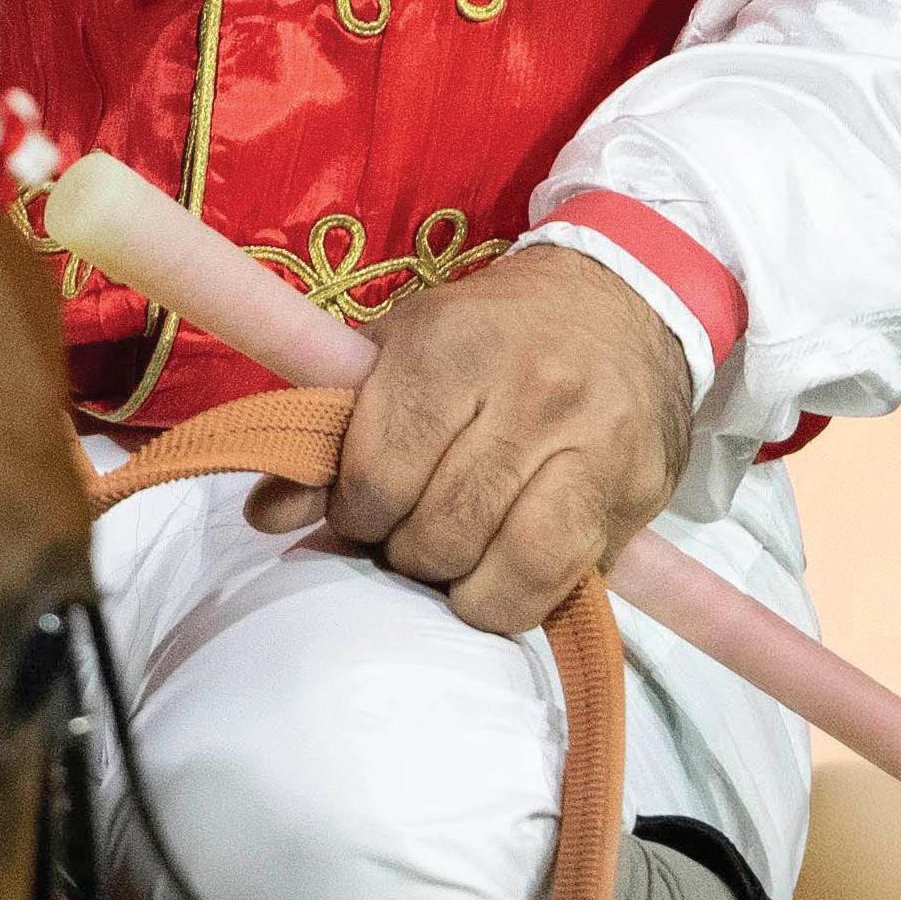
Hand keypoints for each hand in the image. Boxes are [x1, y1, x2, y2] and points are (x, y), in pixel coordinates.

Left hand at [249, 246, 692, 634]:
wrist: (618, 300)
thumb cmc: (491, 329)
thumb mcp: (403, 350)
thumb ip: (334, 432)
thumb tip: (266, 516)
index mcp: (455, 344)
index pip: (380, 472)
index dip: (354, 512)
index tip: (359, 510)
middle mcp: (529, 392)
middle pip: (437, 530)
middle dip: (405, 551)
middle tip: (405, 534)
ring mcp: (591, 444)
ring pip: (502, 568)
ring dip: (459, 584)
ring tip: (451, 558)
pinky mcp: (635, 492)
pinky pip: (560, 581)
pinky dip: (516, 599)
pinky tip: (500, 575)